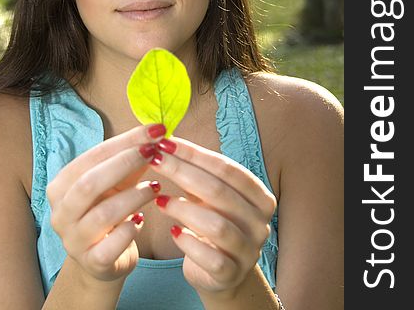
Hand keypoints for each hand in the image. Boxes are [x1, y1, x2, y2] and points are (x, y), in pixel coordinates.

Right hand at [46, 124, 165, 282]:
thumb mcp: (117, 182)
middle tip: (155, 153)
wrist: (103, 259)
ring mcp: (73, 240)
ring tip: (155, 188)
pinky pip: (112, 244)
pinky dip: (131, 229)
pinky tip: (141, 220)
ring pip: (103, 213)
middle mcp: (61, 212)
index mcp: (62, 185)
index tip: (154, 131)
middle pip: (90, 183)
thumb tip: (156, 133)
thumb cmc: (109, 210)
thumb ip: (131, 160)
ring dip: (135, 196)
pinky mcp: (92, 262)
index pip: (92, 157)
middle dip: (125, 163)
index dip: (124, 142)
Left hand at [149, 137, 276, 296]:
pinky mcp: (232, 275)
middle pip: (219, 191)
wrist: (219, 272)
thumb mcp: (210, 196)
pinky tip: (173, 232)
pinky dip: (189, 243)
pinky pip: (211, 258)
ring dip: (183, 208)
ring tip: (159, 199)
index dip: (195, 154)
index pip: (226, 168)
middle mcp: (260, 223)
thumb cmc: (212, 222)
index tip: (166, 142)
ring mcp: (249, 250)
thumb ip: (196, 172)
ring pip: (216, 224)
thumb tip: (166, 140)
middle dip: (182, 172)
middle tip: (155, 160)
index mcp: (260, 197)